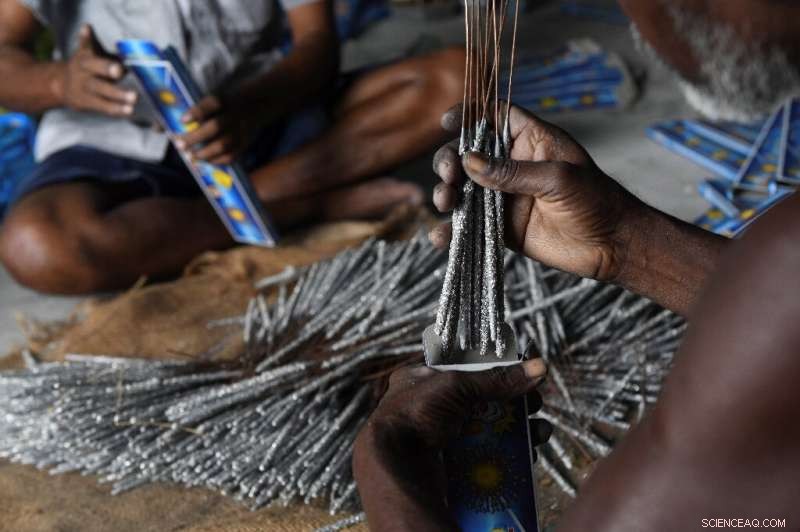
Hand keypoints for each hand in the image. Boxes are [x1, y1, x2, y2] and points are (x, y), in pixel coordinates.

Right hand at [61, 25, 135, 116]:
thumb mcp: (95, 55)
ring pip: (100, 90)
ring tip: (133, 97)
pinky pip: (103, 106)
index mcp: (84, 54)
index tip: (89, 30)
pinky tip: (128, 110)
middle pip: (93, 67)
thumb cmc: (90, 67)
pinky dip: (116, 108)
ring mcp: (83, 86)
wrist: (61, 84)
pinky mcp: (85, 102)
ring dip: (118, 95)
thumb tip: (135, 57)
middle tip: (119, 70)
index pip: (84, 44)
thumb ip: (113, 55)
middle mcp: (82, 69)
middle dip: (106, 68)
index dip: (86, 37)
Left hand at [175, 94, 256, 164]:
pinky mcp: (246, 141)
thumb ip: (203, 107)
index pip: (212, 103)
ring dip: (205, 153)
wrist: (261, 104)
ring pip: (223, 144)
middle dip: (195, 138)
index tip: (182, 120)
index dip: (197, 112)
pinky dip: (218, 160)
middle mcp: (236, 114)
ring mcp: (242, 130)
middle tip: (179, 145)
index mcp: (228, 98)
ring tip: (190, 156)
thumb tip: (176, 124)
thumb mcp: (220, 94)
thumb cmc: (232, 100)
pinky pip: (232, 155)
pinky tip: (206, 160)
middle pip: (215, 126)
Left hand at [353, 358, 550, 529]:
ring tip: (539, 433)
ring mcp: (441, 436)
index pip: (467, 371)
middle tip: (535, 407)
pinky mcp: (450, 463)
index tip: (522, 379)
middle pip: (483, 402)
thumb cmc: (415, 415)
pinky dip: (506, 454)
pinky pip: (484, 455)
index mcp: (422, 380)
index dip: (497, 375)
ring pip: (488, 430)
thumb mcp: (455, 386)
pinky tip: (527, 454)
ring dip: (517, 431)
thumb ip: (497, 379)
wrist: (394, 465)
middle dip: (514, 405)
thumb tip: (540, 368)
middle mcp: (430, 407)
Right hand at [430, 104, 648, 281]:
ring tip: (445, 203)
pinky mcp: (501, 227)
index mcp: (530, 141)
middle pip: (468, 154)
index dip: (469, 114)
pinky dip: (452, 231)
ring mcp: (504, 197)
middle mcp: (513, 166)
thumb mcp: (558, 178)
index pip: (495, 116)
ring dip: (446, 194)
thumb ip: (512, 172)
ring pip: (463, 189)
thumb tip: (469, 161)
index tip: (447, 123)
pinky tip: (442, 237)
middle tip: (449, 176)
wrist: (612, 246)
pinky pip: (469, 225)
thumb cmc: (596, 201)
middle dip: (450, 161)